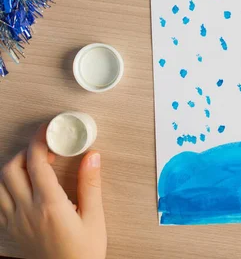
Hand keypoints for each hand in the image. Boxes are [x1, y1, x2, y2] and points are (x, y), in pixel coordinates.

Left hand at [0, 124, 106, 258]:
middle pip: (11, 169)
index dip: (41, 140)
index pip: (36, 163)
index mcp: (50, 205)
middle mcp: (26, 211)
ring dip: (12, 168)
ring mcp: (14, 222)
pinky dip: (3, 188)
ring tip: (32, 167)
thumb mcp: (94, 217)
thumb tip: (92, 156)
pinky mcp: (9, 231)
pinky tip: (20, 188)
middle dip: (26, 152)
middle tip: (45, 150)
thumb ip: (91, 184)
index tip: (49, 130)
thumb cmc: (84, 252)